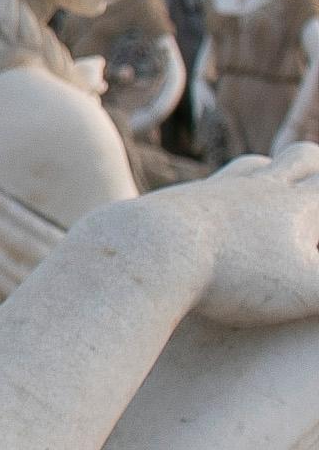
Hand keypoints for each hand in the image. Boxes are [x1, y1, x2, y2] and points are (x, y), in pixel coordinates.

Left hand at [155, 146, 318, 327]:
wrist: (146, 250)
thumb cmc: (230, 275)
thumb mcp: (304, 290)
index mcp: (292, 205)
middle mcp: (256, 187)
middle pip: (299, 159)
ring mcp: (214, 191)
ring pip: (251, 166)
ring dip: (270, 170)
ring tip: (274, 185)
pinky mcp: (175, 204)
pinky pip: (207, 187)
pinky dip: (223, 191)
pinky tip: (215, 207)